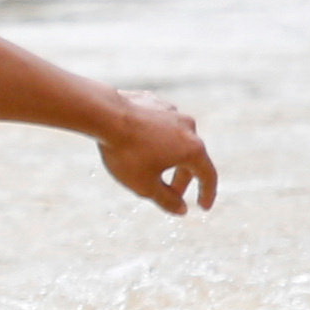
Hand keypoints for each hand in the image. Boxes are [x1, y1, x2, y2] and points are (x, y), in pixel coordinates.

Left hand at [99, 93, 217, 215]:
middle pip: (191, 157)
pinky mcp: (152, 100)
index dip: (206, 193)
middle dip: (181, 178)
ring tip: (153, 168)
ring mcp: (170, 110)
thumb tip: (182, 209)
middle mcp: (187, 126)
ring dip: (168, 156)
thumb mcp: (145, 185)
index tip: (203, 207)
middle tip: (170, 193)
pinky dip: (154, 138)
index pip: (207, 175)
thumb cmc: (126, 152)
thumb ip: (167, 200)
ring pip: (175, 139)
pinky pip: (158, 124)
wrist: (102, 114)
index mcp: (192, 148)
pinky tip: (139, 145)